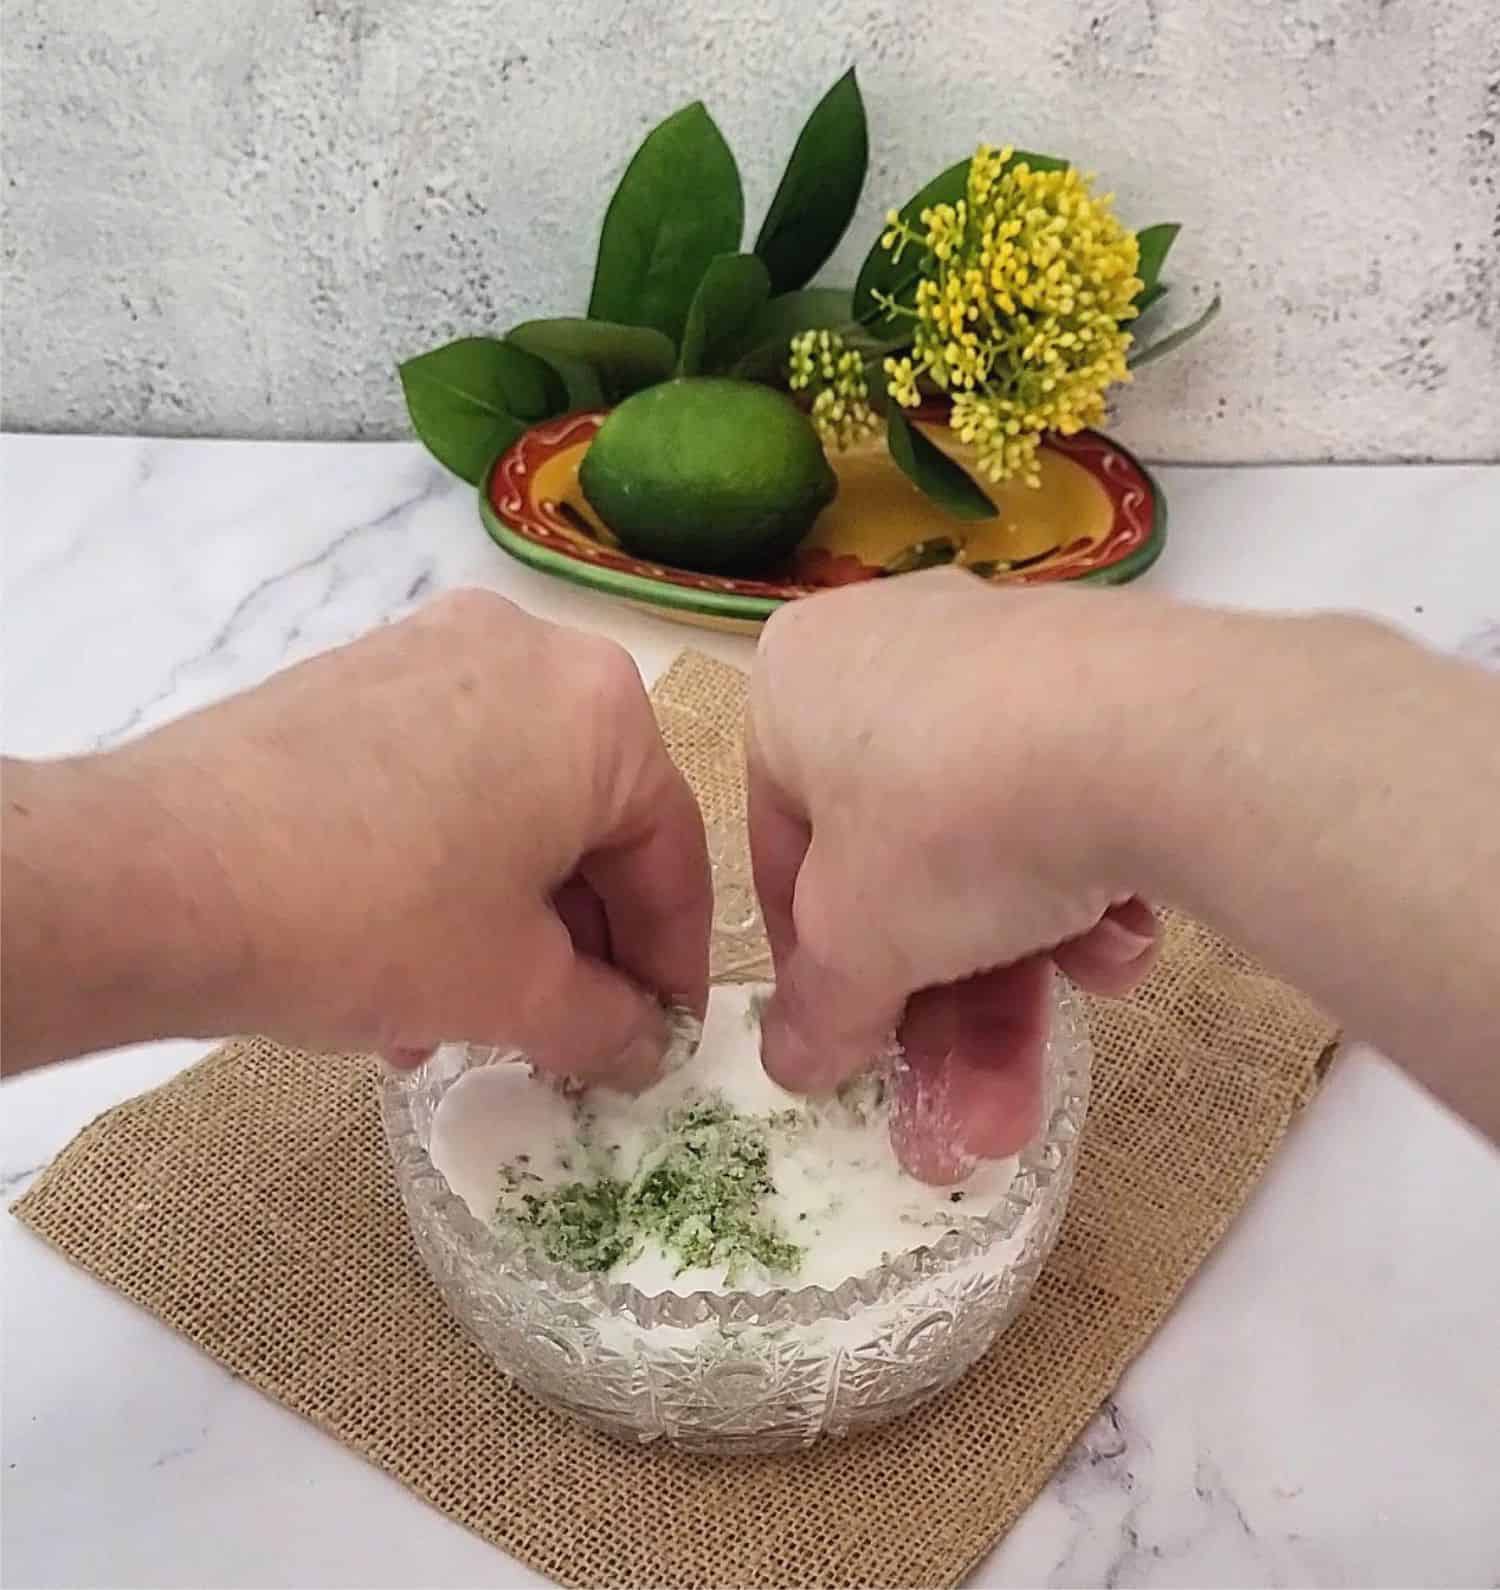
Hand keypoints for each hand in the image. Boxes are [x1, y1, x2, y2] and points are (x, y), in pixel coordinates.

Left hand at [2, 591, 711, 1082]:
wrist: (156, 874)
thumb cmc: (375, 920)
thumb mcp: (514, 989)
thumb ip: (607, 1023)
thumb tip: (643, 1046)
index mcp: (600, 708)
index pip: (671, 851)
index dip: (675, 962)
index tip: (666, 1037)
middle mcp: (527, 652)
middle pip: (588, 823)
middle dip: (579, 945)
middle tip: (570, 1036)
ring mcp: (430, 653)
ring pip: (509, 806)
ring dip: (507, 922)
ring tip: (470, 1022)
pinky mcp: (353, 678)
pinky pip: (440, 780)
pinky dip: (446, 871)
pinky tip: (405, 966)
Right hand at [748, 569, 1158, 1180]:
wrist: (1150, 732)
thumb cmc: (941, 820)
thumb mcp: (856, 943)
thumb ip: (818, 1009)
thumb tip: (793, 1062)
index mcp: (797, 681)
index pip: (782, 848)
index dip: (816, 969)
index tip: (853, 1049)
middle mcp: (895, 649)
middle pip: (900, 865)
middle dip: (937, 1009)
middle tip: (960, 1116)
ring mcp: (1011, 662)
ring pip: (989, 848)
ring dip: (1010, 984)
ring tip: (1033, 1091)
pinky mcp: (1115, 684)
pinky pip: (1069, 802)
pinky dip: (1083, 891)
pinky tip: (1119, 948)